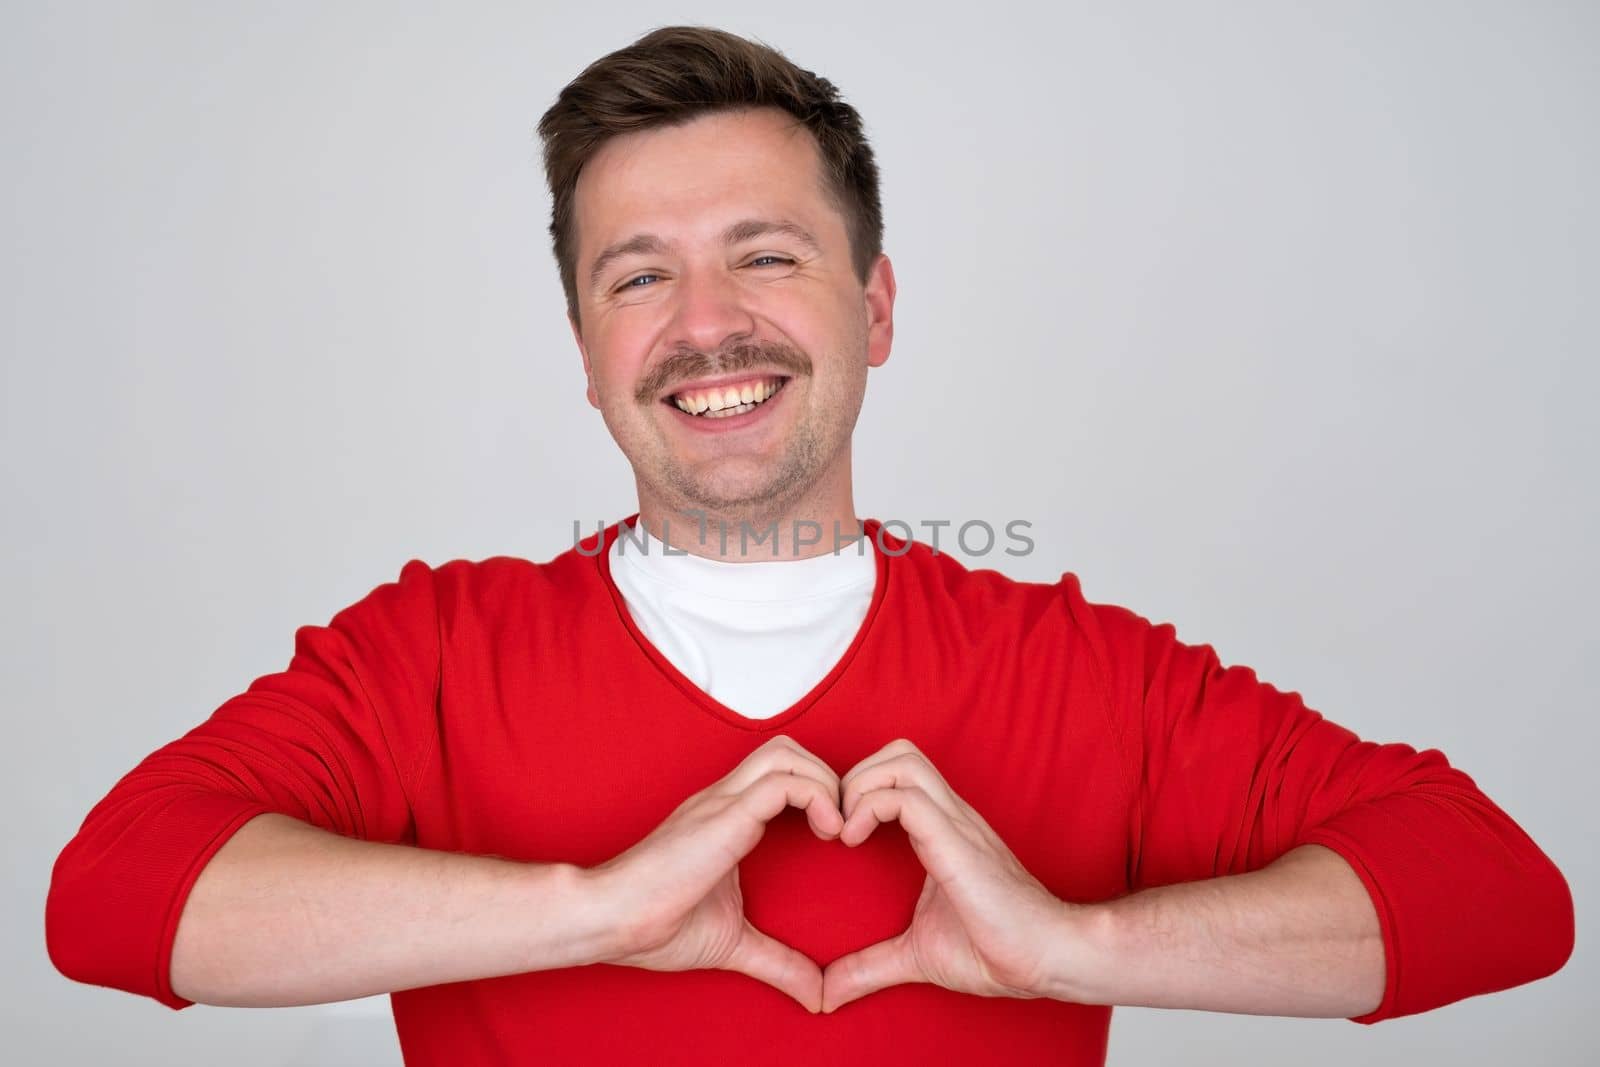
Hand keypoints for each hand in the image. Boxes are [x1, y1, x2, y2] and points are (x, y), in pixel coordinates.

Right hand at [586, 735, 843, 1011]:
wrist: (609, 920)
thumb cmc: (654, 927)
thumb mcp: (733, 943)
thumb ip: (777, 962)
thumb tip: (816, 996)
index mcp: (725, 817)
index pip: (780, 771)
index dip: (817, 790)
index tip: (836, 836)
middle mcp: (724, 799)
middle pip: (787, 749)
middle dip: (827, 777)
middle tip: (841, 827)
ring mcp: (722, 802)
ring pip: (787, 754)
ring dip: (825, 783)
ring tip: (836, 829)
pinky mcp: (724, 816)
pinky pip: (782, 783)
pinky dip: (817, 797)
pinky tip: (828, 833)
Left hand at [821, 738, 1074, 1012]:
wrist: (1047, 957)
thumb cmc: (995, 950)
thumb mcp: (916, 954)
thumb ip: (871, 965)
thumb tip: (829, 994)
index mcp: (942, 830)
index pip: (896, 772)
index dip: (857, 789)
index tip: (834, 835)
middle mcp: (950, 815)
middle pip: (897, 752)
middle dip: (854, 777)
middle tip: (835, 825)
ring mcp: (955, 822)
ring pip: (901, 761)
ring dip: (859, 787)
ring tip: (844, 833)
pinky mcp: (956, 839)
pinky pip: (905, 797)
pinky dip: (868, 807)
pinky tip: (853, 842)